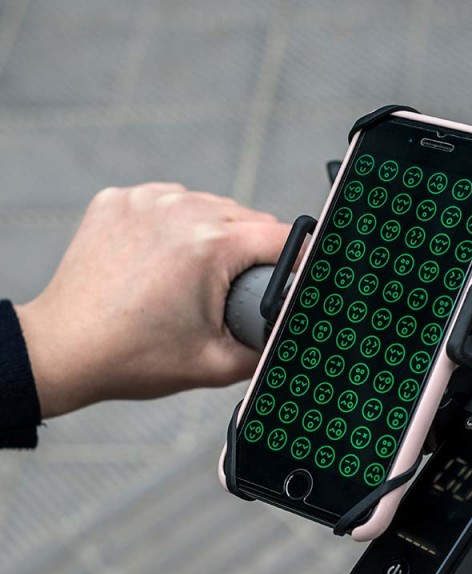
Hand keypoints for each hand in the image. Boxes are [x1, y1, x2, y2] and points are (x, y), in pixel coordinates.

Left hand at [15, 183, 289, 416]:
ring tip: (195, 277)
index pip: (281, 237)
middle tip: (235, 291)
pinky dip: (178, 227)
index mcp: (209, 245)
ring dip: (217, 236)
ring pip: (211, 207)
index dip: (298, 261)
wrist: (64, 350)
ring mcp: (146, 200)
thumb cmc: (132, 357)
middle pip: (248, 219)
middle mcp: (179, 210)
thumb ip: (269, 347)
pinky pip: (171, 204)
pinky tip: (165, 260)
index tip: (293, 279)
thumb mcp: (217, 365)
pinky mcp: (120, 200)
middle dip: (253, 253)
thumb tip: (293, 334)